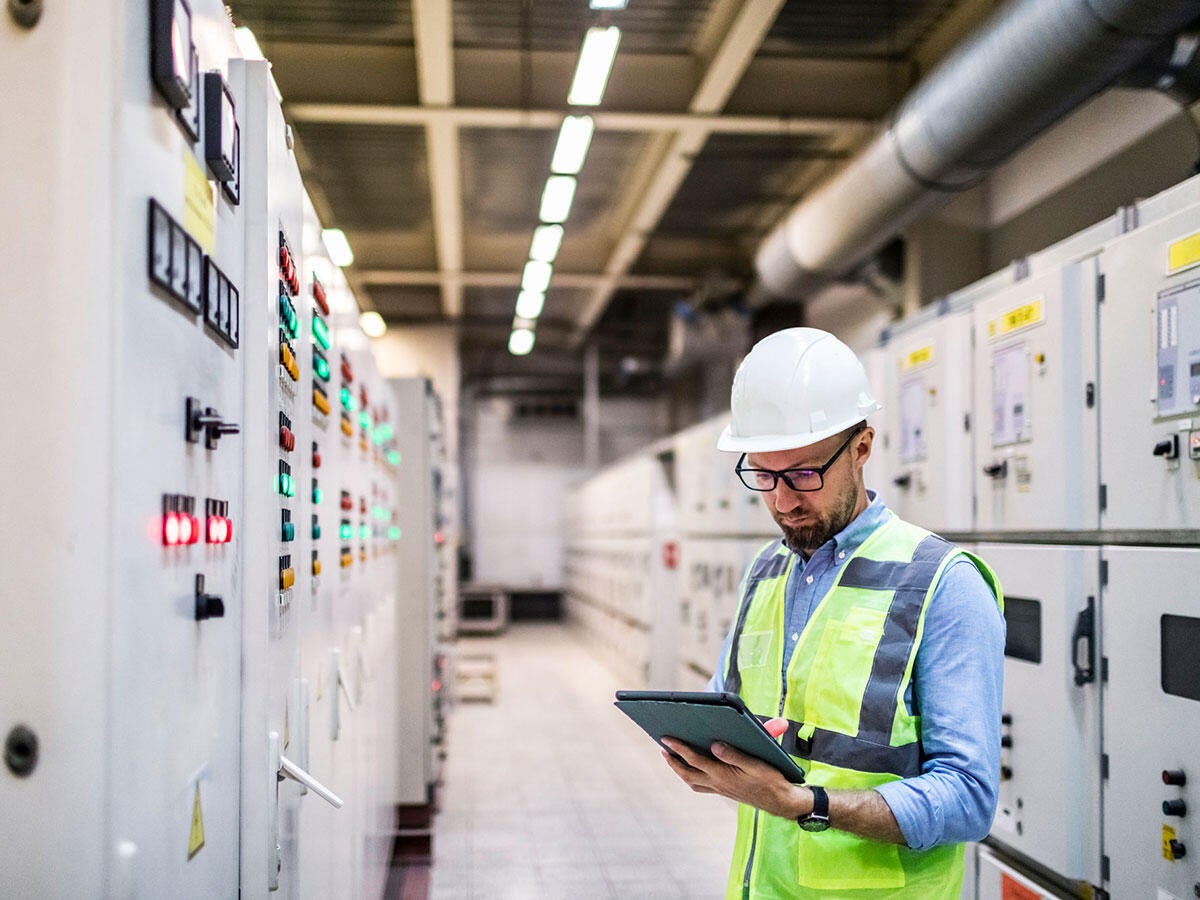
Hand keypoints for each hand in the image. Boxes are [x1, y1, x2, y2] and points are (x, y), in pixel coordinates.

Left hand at [660, 736, 809, 820]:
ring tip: (670, 757)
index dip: (679, 749)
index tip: (666, 739)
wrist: (781, 802)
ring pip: (692, 781)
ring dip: (679, 770)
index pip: (695, 760)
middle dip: (673, 761)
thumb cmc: (770, 780)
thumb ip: (734, 755)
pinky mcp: (725, 791)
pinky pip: (701, 785)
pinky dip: (691, 777)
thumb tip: (715, 744)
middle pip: (687, 774)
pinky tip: (690, 770)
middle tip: (662, 748)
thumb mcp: (756, 764)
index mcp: (723, 775)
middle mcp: (718, 784)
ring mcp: (720, 789)